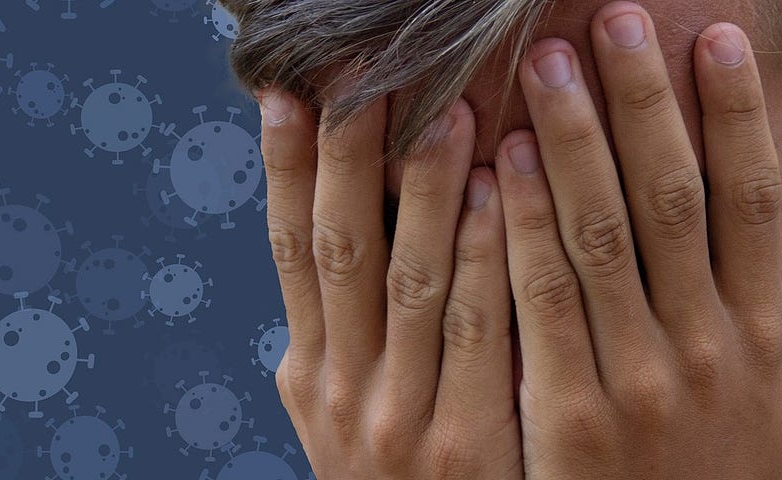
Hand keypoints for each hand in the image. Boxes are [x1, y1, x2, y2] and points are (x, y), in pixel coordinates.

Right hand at [257, 83, 520, 477]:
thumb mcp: (346, 417)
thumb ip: (342, 340)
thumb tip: (322, 240)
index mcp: (309, 376)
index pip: (290, 253)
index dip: (281, 170)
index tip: (283, 91)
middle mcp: (341, 393)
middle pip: (340, 251)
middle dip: (348, 156)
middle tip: (363, 70)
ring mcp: (400, 422)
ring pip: (409, 281)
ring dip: (423, 189)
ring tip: (444, 108)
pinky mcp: (467, 448)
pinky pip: (477, 333)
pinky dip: (482, 257)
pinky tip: (500, 193)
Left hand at [493, 3, 781, 477]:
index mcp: (768, 345)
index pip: (760, 207)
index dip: (740, 118)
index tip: (716, 43)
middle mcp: (709, 355)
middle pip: (674, 201)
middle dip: (644, 100)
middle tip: (615, 17)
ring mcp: (638, 386)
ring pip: (600, 237)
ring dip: (573, 139)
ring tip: (544, 62)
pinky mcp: (568, 420)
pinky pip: (540, 304)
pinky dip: (517, 226)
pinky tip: (497, 163)